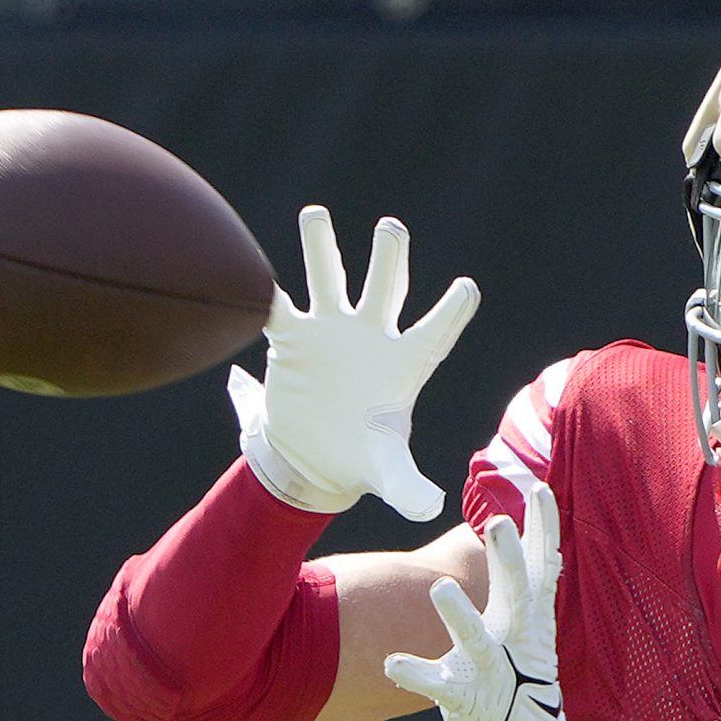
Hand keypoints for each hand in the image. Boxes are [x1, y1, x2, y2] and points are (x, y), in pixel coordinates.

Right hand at [228, 206, 477, 519]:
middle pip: (384, 289)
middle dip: (387, 258)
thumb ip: (408, 486)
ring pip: (328, 279)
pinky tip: (251, 274)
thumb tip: (431, 507)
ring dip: (321, 248)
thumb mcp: (387, 475)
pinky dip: (264, 294)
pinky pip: (277, 309)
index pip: (435, 333)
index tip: (469, 289)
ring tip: (315, 214)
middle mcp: (371, 338)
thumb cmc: (360, 461)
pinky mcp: (291, 341)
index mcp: (405, 365)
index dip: (452, 312)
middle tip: (391, 228)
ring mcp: (330, 334)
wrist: (313, 463)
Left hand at [382, 485, 584, 720]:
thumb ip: (523, 580)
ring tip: (440, 589)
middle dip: (508, 562)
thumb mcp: (526, 625)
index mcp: (529, 618)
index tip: (541, 490)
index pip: (542, 568)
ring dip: (460, 616)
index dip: (543, 530)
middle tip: (498, 525)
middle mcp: (515, 639)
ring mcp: (492, 670)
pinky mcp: (465, 698)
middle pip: (516, 595)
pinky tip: (391, 664)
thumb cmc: (516, 671)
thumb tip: (522, 529)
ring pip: (477, 640)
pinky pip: (438, 685)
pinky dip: (415, 674)